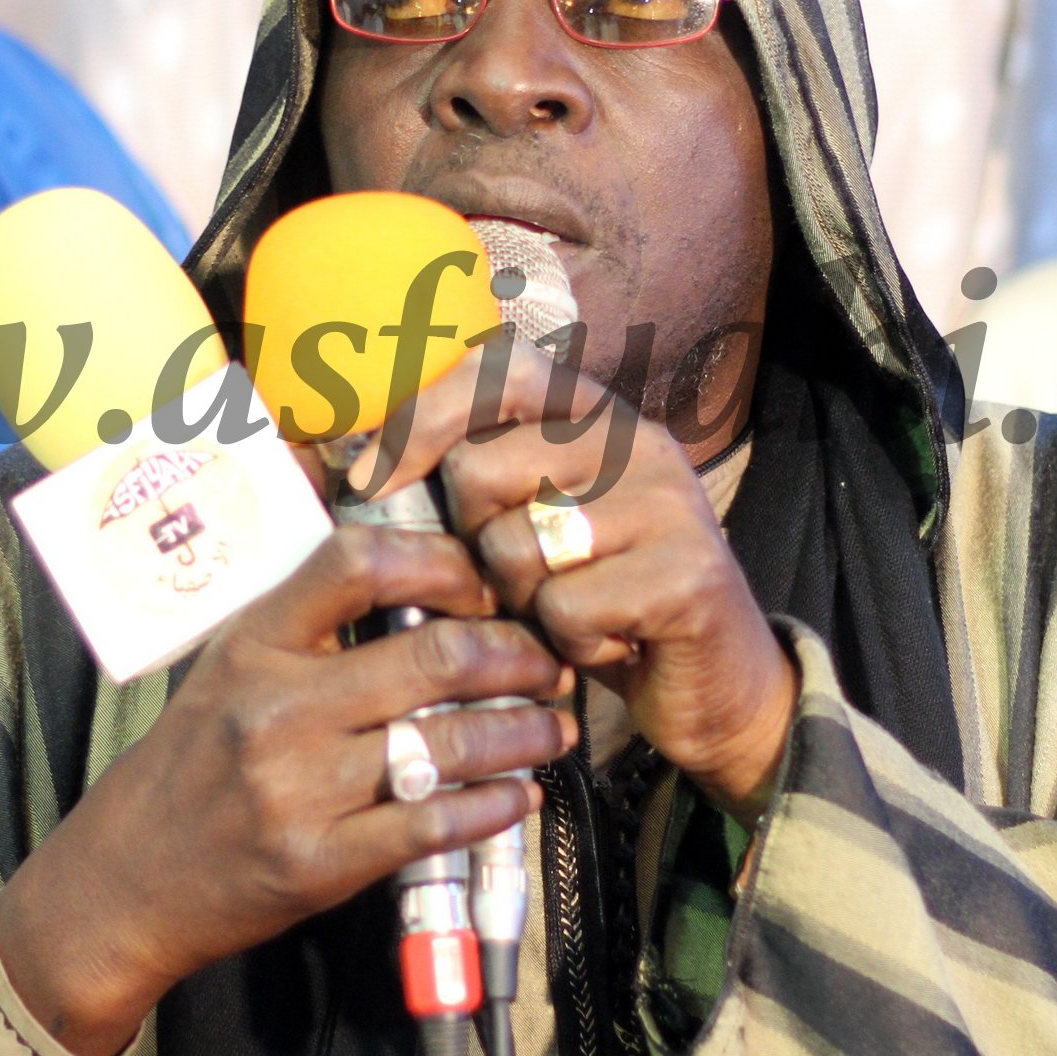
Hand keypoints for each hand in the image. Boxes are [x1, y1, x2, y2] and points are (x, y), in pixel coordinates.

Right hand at [0, 526, 572, 1055]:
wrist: (122, 882)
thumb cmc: (188, 766)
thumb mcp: (227, 669)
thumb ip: (307, 628)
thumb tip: (420, 585)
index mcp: (252, 642)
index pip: (356, 562)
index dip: (442, 561)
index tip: (485, 582)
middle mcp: (276, 707)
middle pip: (431, 656)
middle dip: (515, 656)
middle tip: (547, 662)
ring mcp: (299, 789)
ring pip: (447, 743)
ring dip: (523, 732)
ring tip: (553, 727)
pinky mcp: (320, 863)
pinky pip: (434, 823)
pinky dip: (494, 805)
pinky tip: (521, 794)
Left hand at [366, 340, 797, 819]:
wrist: (716, 686)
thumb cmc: (600, 601)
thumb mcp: (532, 525)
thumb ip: (470, 483)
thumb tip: (340, 461)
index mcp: (596, 413)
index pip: (496, 369)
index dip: (421, 419)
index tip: (368, 481)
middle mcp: (639, 441)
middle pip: (480, 472)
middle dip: (473, 545)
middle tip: (516, 583)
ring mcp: (669, 503)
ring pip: (516, 547)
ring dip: (522, 603)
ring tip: (564, 615)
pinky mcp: (687, 573)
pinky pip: (566, 609)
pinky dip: (570, 645)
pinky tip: (607, 645)